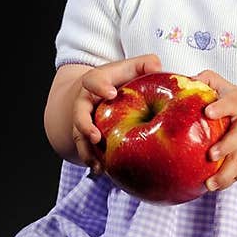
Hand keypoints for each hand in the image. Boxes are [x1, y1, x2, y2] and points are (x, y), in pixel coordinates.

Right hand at [73, 54, 161, 174]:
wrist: (99, 93)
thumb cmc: (120, 81)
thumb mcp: (131, 68)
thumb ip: (145, 64)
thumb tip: (157, 67)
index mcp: (96, 83)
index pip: (94, 81)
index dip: (100, 87)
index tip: (111, 94)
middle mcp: (85, 103)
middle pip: (79, 114)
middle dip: (85, 126)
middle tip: (96, 137)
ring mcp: (83, 121)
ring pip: (79, 137)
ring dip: (87, 151)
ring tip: (98, 165)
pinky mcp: (86, 137)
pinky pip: (85, 150)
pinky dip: (92, 161)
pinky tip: (102, 172)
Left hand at [195, 69, 236, 191]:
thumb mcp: (228, 88)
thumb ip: (208, 80)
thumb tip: (187, 81)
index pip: (232, 103)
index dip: (221, 107)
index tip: (208, 112)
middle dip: (227, 147)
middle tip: (211, 155)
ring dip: (226, 173)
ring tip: (209, 184)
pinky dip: (229, 181)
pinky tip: (213, 187)